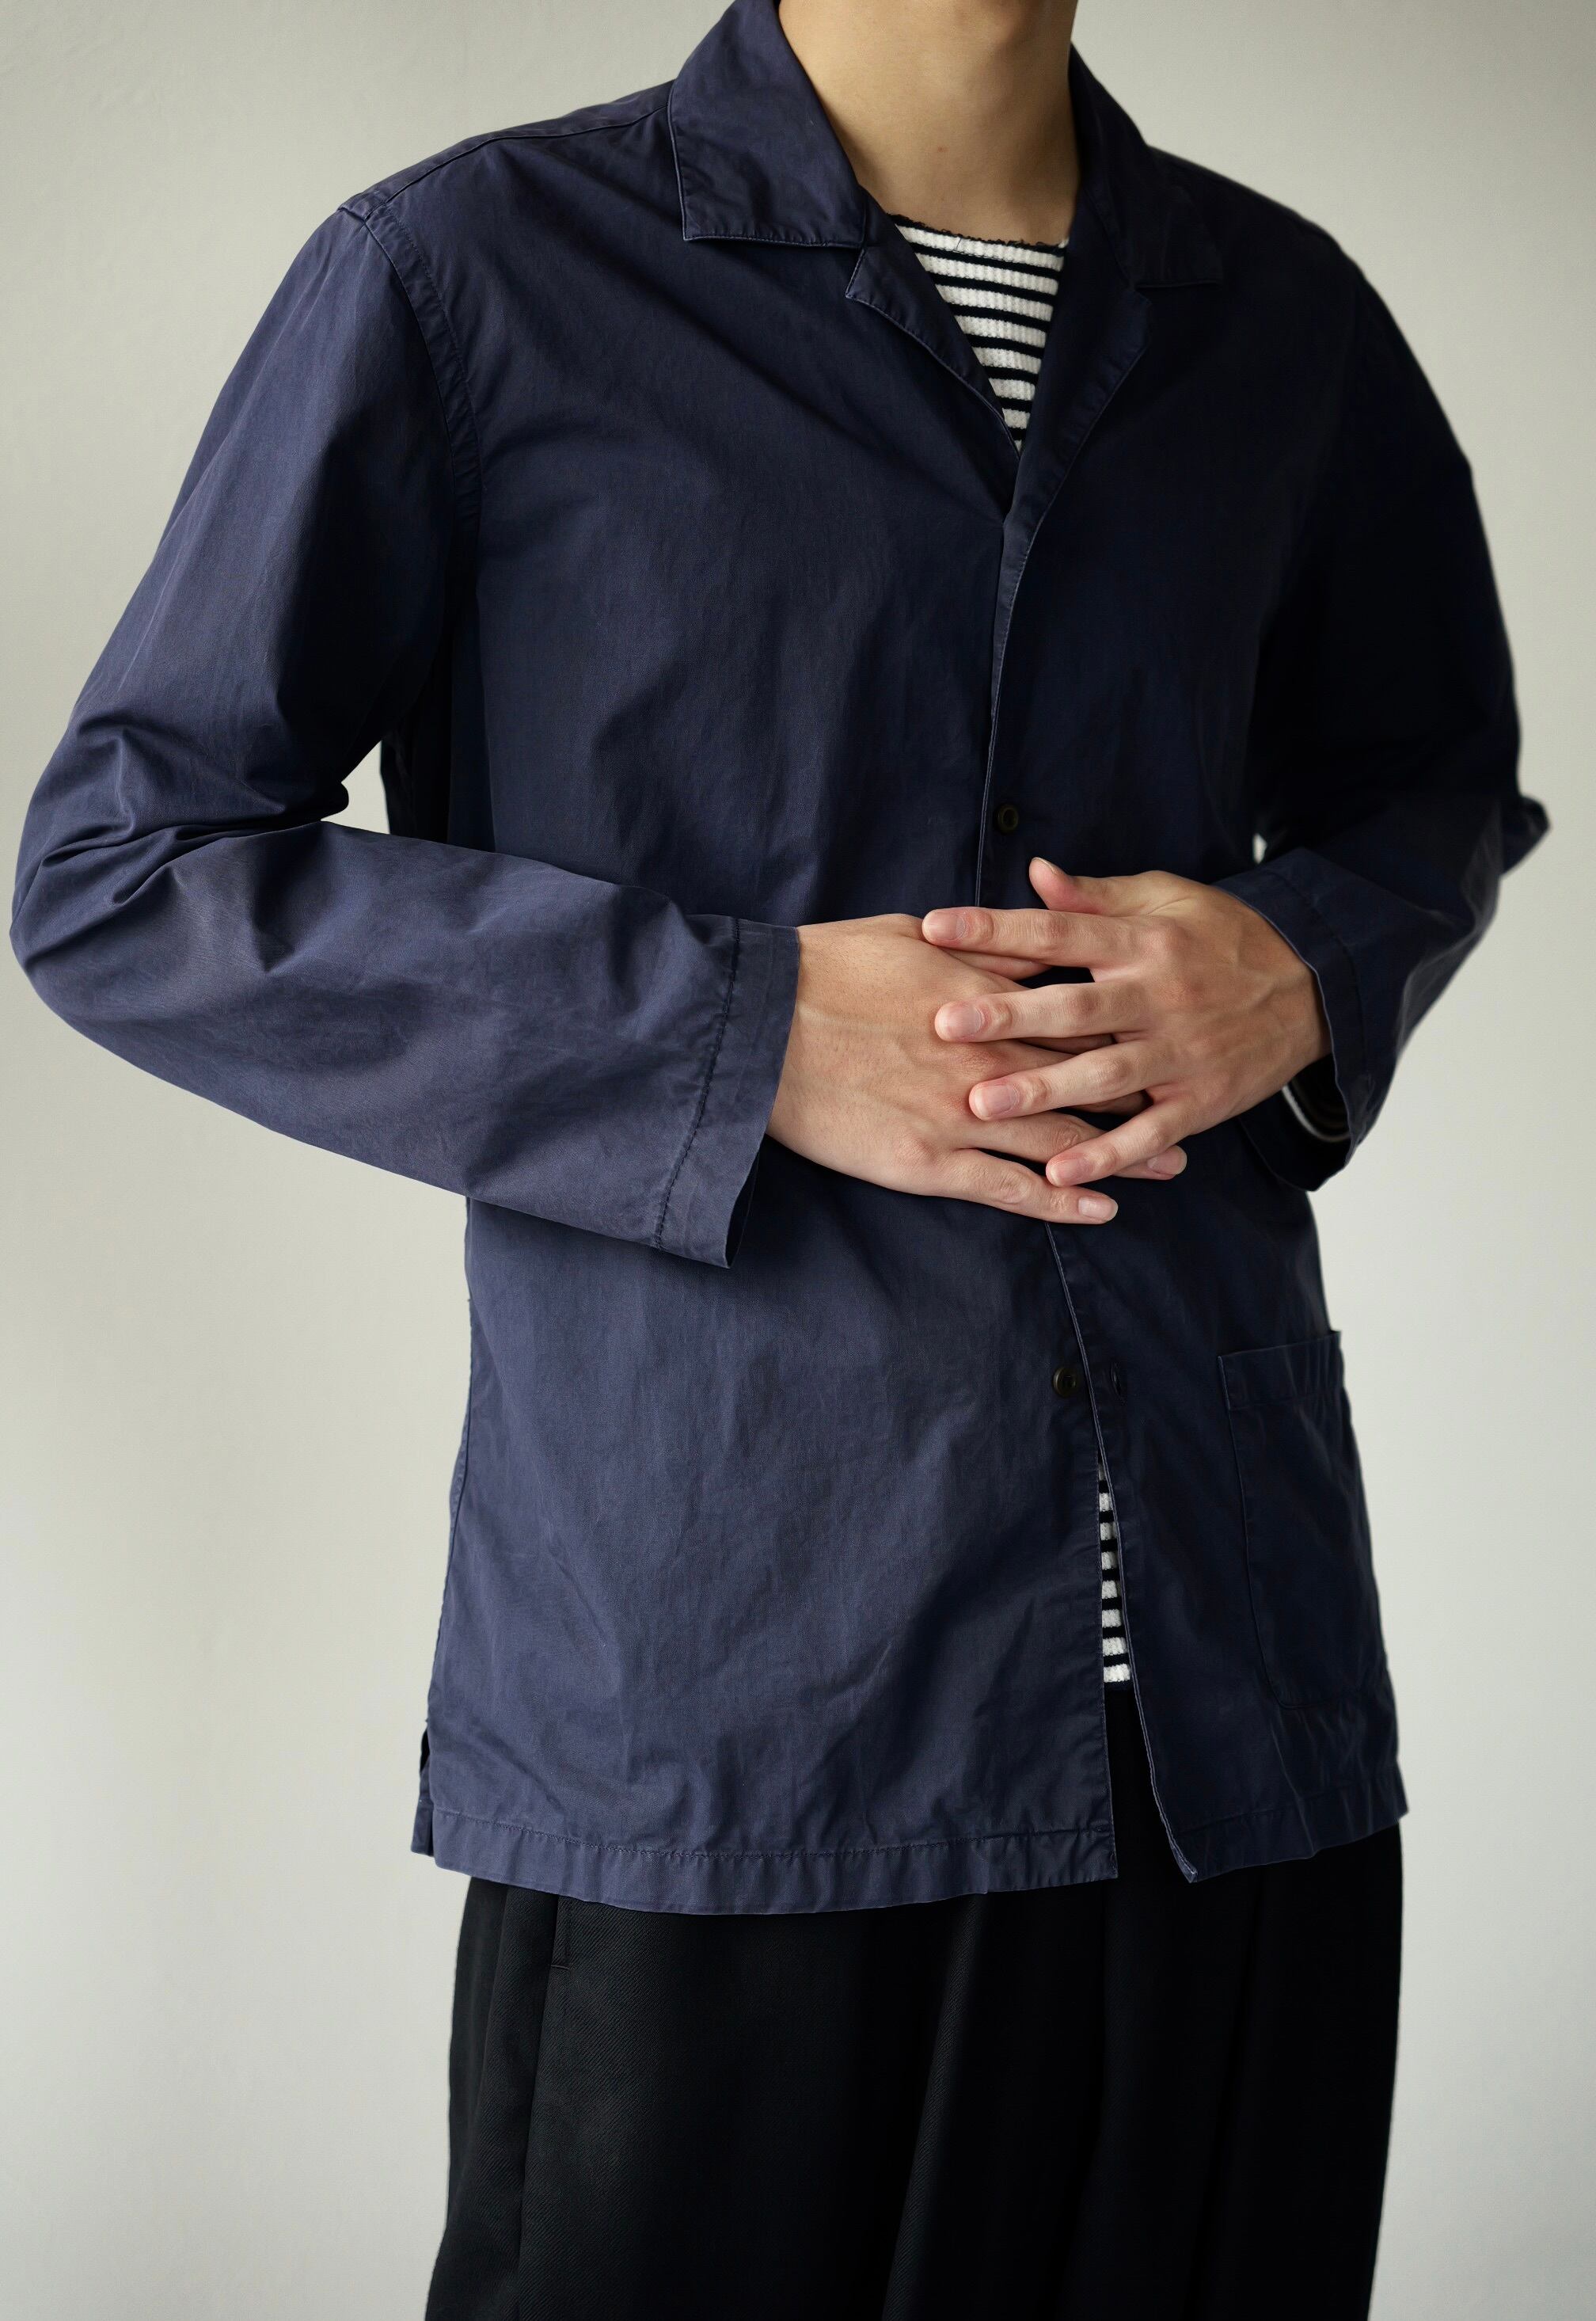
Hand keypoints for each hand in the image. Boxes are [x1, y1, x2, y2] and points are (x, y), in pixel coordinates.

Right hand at [767, 914, 1188, 1223]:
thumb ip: (972, 950)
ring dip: (1121, 1154)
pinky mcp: (929, 1163)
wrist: (758, 1025)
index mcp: (980, 1001)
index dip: (1120, 1034)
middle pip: (1085, 1081)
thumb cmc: (820, 971)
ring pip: (1061, 1140)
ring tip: (1171, 1165)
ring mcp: (961, 1115)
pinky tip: (1100, 1209)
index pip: (1071, 1019)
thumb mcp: (905, 937)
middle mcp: (986, 1060)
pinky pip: (1009, 1190)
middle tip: (1193, 1108)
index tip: (1160, 1039)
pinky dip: (1059, 1201)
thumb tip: (1022, 945)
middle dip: (1142, 1096)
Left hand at [920, 859, 1329, 1188]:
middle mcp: (1159, 996)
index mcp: (1142, 941)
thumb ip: (1097, 896)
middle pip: (1075, 1007)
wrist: (1313, 990)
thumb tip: (1035, 872)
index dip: (996, 929)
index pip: (1058, 931)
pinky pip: (1150, 1133)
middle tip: (944, 1026)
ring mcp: (1181, 1052)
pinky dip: (1108, 1155)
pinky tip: (1060, 1171)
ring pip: (1105, 1075)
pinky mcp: (1202, 1100)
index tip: (935, 929)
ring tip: (982, 1105)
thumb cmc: (1222, 939)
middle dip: (1009, 1016)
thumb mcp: (1166, 901)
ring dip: (1044, 1090)